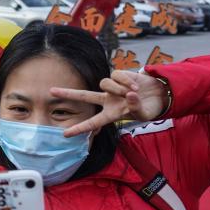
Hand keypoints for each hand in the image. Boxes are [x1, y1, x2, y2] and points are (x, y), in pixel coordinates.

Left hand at [50, 71, 168, 136]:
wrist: (160, 94)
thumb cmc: (149, 108)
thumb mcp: (143, 113)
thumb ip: (135, 107)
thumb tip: (128, 95)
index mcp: (111, 114)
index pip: (93, 122)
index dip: (79, 128)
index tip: (64, 134)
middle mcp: (108, 100)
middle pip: (84, 96)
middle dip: (68, 93)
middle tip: (50, 91)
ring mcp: (112, 88)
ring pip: (104, 83)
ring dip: (118, 87)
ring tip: (133, 92)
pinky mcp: (119, 75)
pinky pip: (116, 75)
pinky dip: (126, 80)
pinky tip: (136, 85)